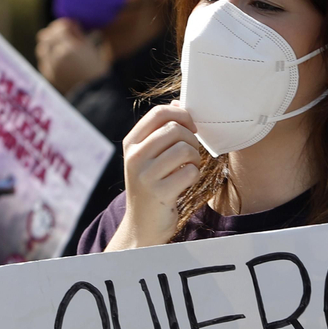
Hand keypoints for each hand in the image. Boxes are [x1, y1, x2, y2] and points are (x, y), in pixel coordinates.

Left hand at [36, 18, 110, 94]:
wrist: (93, 92)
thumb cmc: (95, 68)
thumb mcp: (90, 48)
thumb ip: (77, 34)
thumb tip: (69, 24)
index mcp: (70, 47)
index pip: (60, 28)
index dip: (65, 24)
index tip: (71, 25)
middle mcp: (57, 56)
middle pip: (45, 36)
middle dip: (53, 33)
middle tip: (62, 33)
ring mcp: (51, 66)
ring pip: (41, 49)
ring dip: (48, 45)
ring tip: (58, 46)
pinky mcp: (48, 75)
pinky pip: (43, 61)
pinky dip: (48, 57)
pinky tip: (57, 58)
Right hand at [108, 103, 202, 249]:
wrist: (142, 225)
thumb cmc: (152, 185)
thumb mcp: (149, 156)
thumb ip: (161, 130)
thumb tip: (179, 103)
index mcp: (132, 143)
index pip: (159, 113)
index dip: (182, 115)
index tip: (192, 127)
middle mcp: (135, 156)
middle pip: (175, 129)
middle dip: (192, 139)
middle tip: (191, 153)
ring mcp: (145, 175)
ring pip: (184, 149)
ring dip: (195, 157)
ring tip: (189, 167)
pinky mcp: (159, 192)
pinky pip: (189, 171)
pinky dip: (194, 175)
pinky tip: (185, 182)